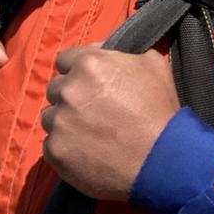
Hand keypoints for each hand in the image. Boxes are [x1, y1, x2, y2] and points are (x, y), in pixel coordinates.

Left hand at [41, 45, 178, 200]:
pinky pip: (51, 145)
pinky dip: (65, 149)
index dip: (78, 71)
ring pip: (50, 117)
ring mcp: (59, 122)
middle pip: (56, 89)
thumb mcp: (154, 66)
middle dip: (72, 97)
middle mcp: (68, 90)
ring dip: (65, 123)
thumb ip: (126, 54)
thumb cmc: (160, 113)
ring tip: (91, 135)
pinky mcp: (55, 151)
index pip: (65, 61)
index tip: (90, 84)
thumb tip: (113, 53)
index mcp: (88, 64)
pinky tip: (87, 153)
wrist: (162, 161)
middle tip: (94, 112)